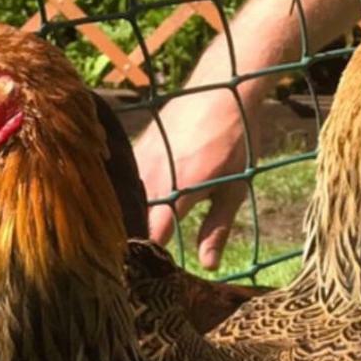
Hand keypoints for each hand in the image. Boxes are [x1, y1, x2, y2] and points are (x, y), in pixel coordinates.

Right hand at [134, 87, 260, 269]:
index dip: (148, 259)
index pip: (151, 236)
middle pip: (130, 220)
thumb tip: (208, 266)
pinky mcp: (136, 145)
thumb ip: (218, 229)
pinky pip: (122, 180)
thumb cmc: (238, 139)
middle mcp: (153, 173)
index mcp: (179, 188)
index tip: (151, 277)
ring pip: (122, 200)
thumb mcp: (235, 189)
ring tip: (130, 243)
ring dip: (126, 220)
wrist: (225, 83)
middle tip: (137, 267)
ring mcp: (140, 157)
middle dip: (133, 244)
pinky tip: (129, 212)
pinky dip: (125, 198)